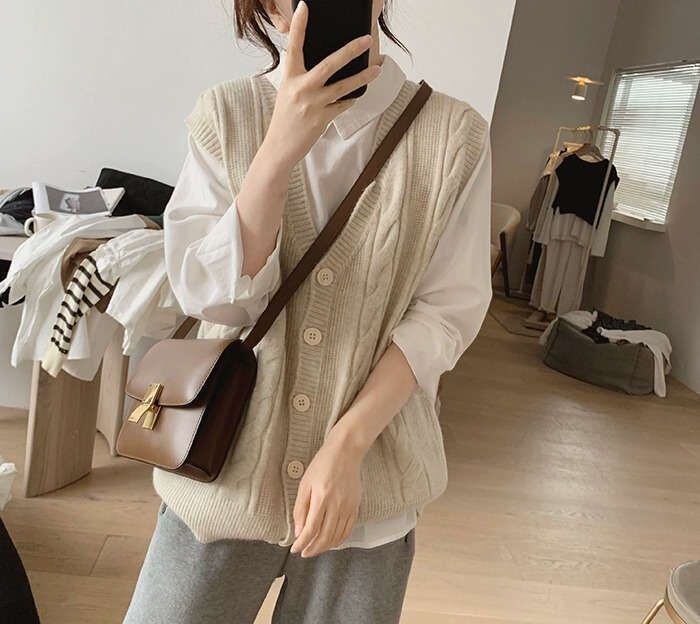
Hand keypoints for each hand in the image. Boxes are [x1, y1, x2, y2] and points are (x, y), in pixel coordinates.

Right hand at [261, 0, 380, 170]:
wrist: (279, 148)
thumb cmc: (285, 119)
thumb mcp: (288, 93)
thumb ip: (302, 78)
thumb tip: (325, 67)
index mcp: (290, 77)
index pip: (294, 46)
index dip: (298, 25)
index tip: (304, 7)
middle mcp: (301, 88)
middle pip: (329, 64)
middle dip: (350, 50)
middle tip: (366, 39)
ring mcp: (312, 104)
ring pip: (344, 86)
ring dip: (363, 77)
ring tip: (377, 69)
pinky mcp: (322, 120)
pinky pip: (343, 105)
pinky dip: (351, 99)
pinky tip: (357, 94)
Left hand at [290, 431, 363, 556]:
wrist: (346, 452)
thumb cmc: (322, 464)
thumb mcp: (305, 483)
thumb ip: (301, 508)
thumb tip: (299, 531)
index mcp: (321, 498)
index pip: (311, 529)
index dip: (302, 543)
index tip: (294, 549)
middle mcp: (336, 505)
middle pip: (324, 536)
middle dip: (312, 549)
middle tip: (304, 553)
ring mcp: (348, 507)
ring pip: (337, 536)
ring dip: (325, 547)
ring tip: (315, 549)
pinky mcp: (356, 506)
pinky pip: (348, 529)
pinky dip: (339, 539)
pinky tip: (331, 542)